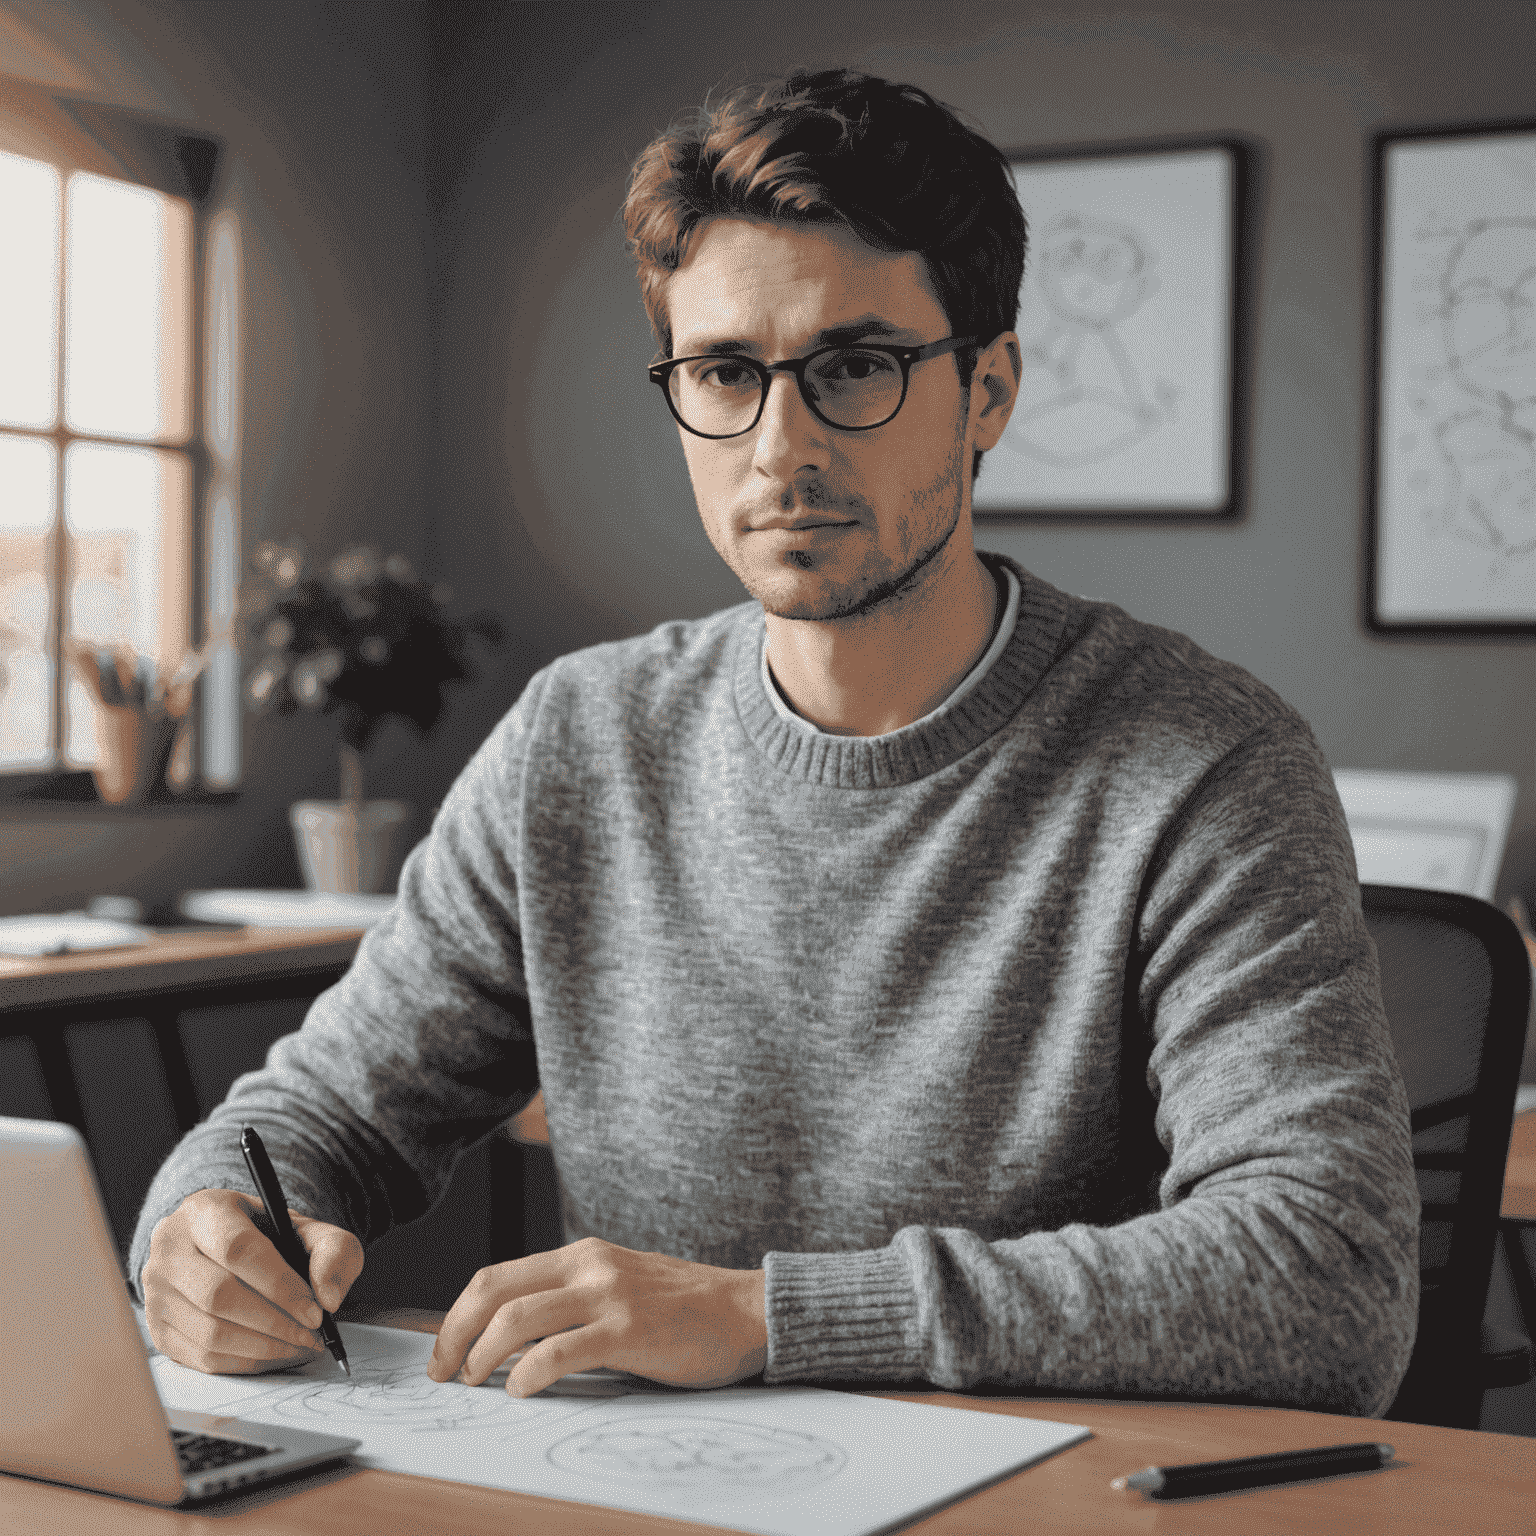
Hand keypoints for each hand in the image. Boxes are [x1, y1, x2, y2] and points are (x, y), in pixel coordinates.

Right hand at [142, 1187, 363, 1374]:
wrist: (228, 1248)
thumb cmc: (270, 1237)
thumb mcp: (309, 1229)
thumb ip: (333, 1252)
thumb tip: (329, 1298)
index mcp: (204, 1210)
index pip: (238, 1250)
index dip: (280, 1285)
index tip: (315, 1311)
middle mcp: (168, 1248)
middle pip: (219, 1295)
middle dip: (274, 1322)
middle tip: (311, 1335)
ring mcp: (155, 1291)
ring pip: (209, 1332)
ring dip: (263, 1347)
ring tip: (299, 1346)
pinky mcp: (157, 1329)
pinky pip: (202, 1358)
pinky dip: (245, 1363)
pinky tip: (274, 1355)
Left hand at [426, 1236, 766, 1396]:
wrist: (747, 1311)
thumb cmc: (683, 1309)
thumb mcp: (619, 1287)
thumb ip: (573, 1301)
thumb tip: (512, 1340)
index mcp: (582, 1256)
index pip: (496, 1276)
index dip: (457, 1315)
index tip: (444, 1351)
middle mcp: (589, 1267)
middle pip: (493, 1290)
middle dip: (453, 1333)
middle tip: (443, 1372)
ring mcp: (609, 1296)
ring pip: (516, 1318)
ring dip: (481, 1355)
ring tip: (475, 1383)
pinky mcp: (629, 1330)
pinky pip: (558, 1351)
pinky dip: (527, 1374)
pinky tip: (521, 1390)